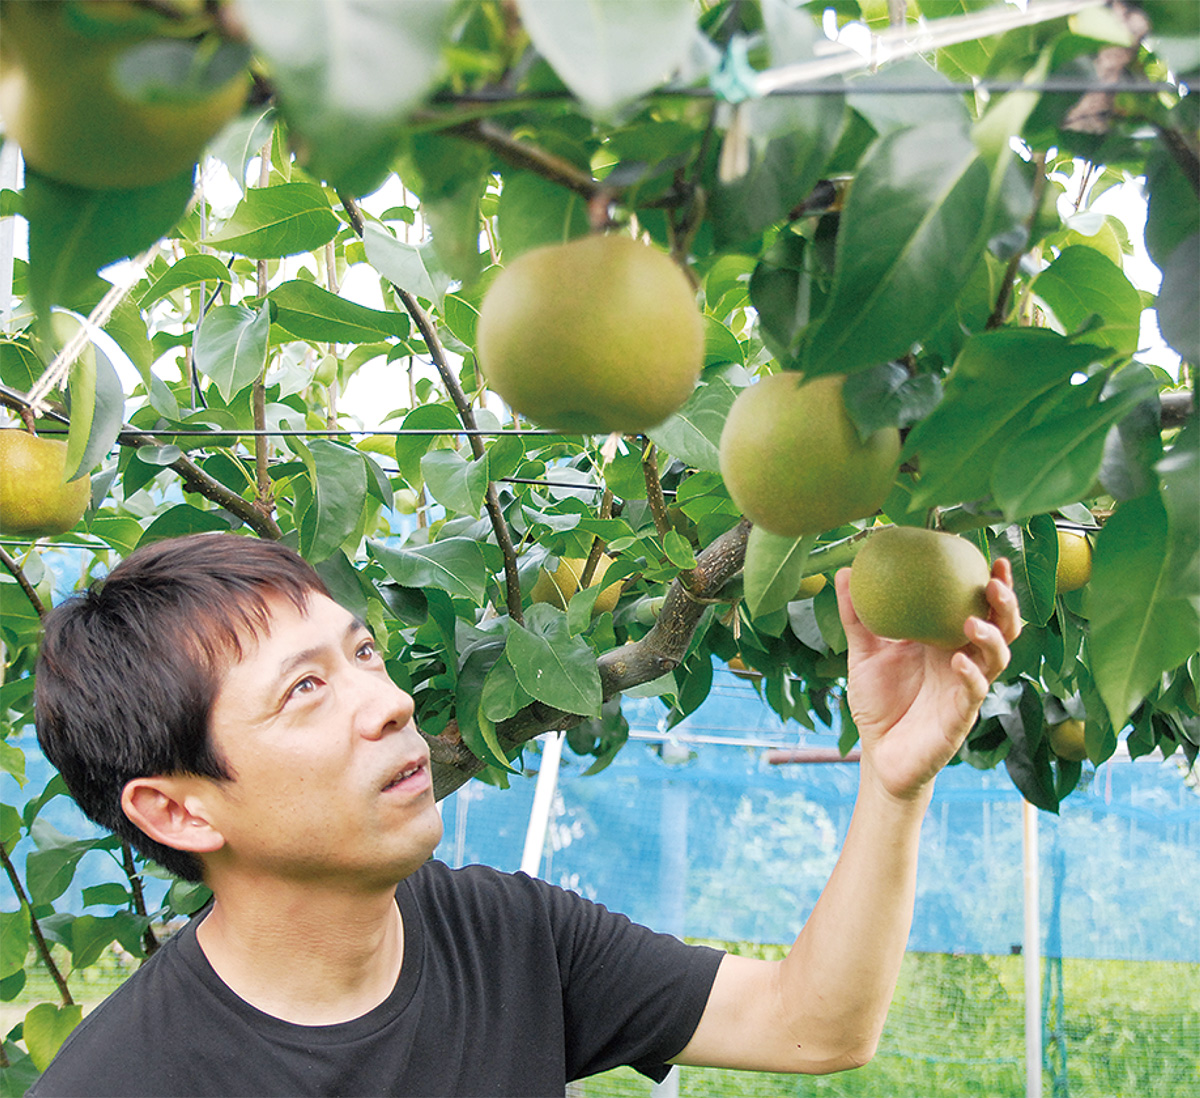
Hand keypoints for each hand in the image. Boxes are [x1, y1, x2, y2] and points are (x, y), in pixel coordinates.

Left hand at [835, 556, 1020, 801]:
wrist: (878, 754)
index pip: (977, 605)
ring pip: (997, 657)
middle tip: (992, 582)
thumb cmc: (879, 703)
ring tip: (973, 621)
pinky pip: (973, 692)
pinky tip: (959, 662)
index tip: (989, 556)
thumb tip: (844, 572)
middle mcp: (964, 659)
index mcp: (945, 640)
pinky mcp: (961, 716)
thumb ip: (857, 616)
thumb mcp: (864, 653)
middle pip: (1001, 626)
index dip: (990, 583)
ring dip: (991, 636)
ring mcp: (966, 688)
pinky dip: (971, 675)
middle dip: (1005, 603)